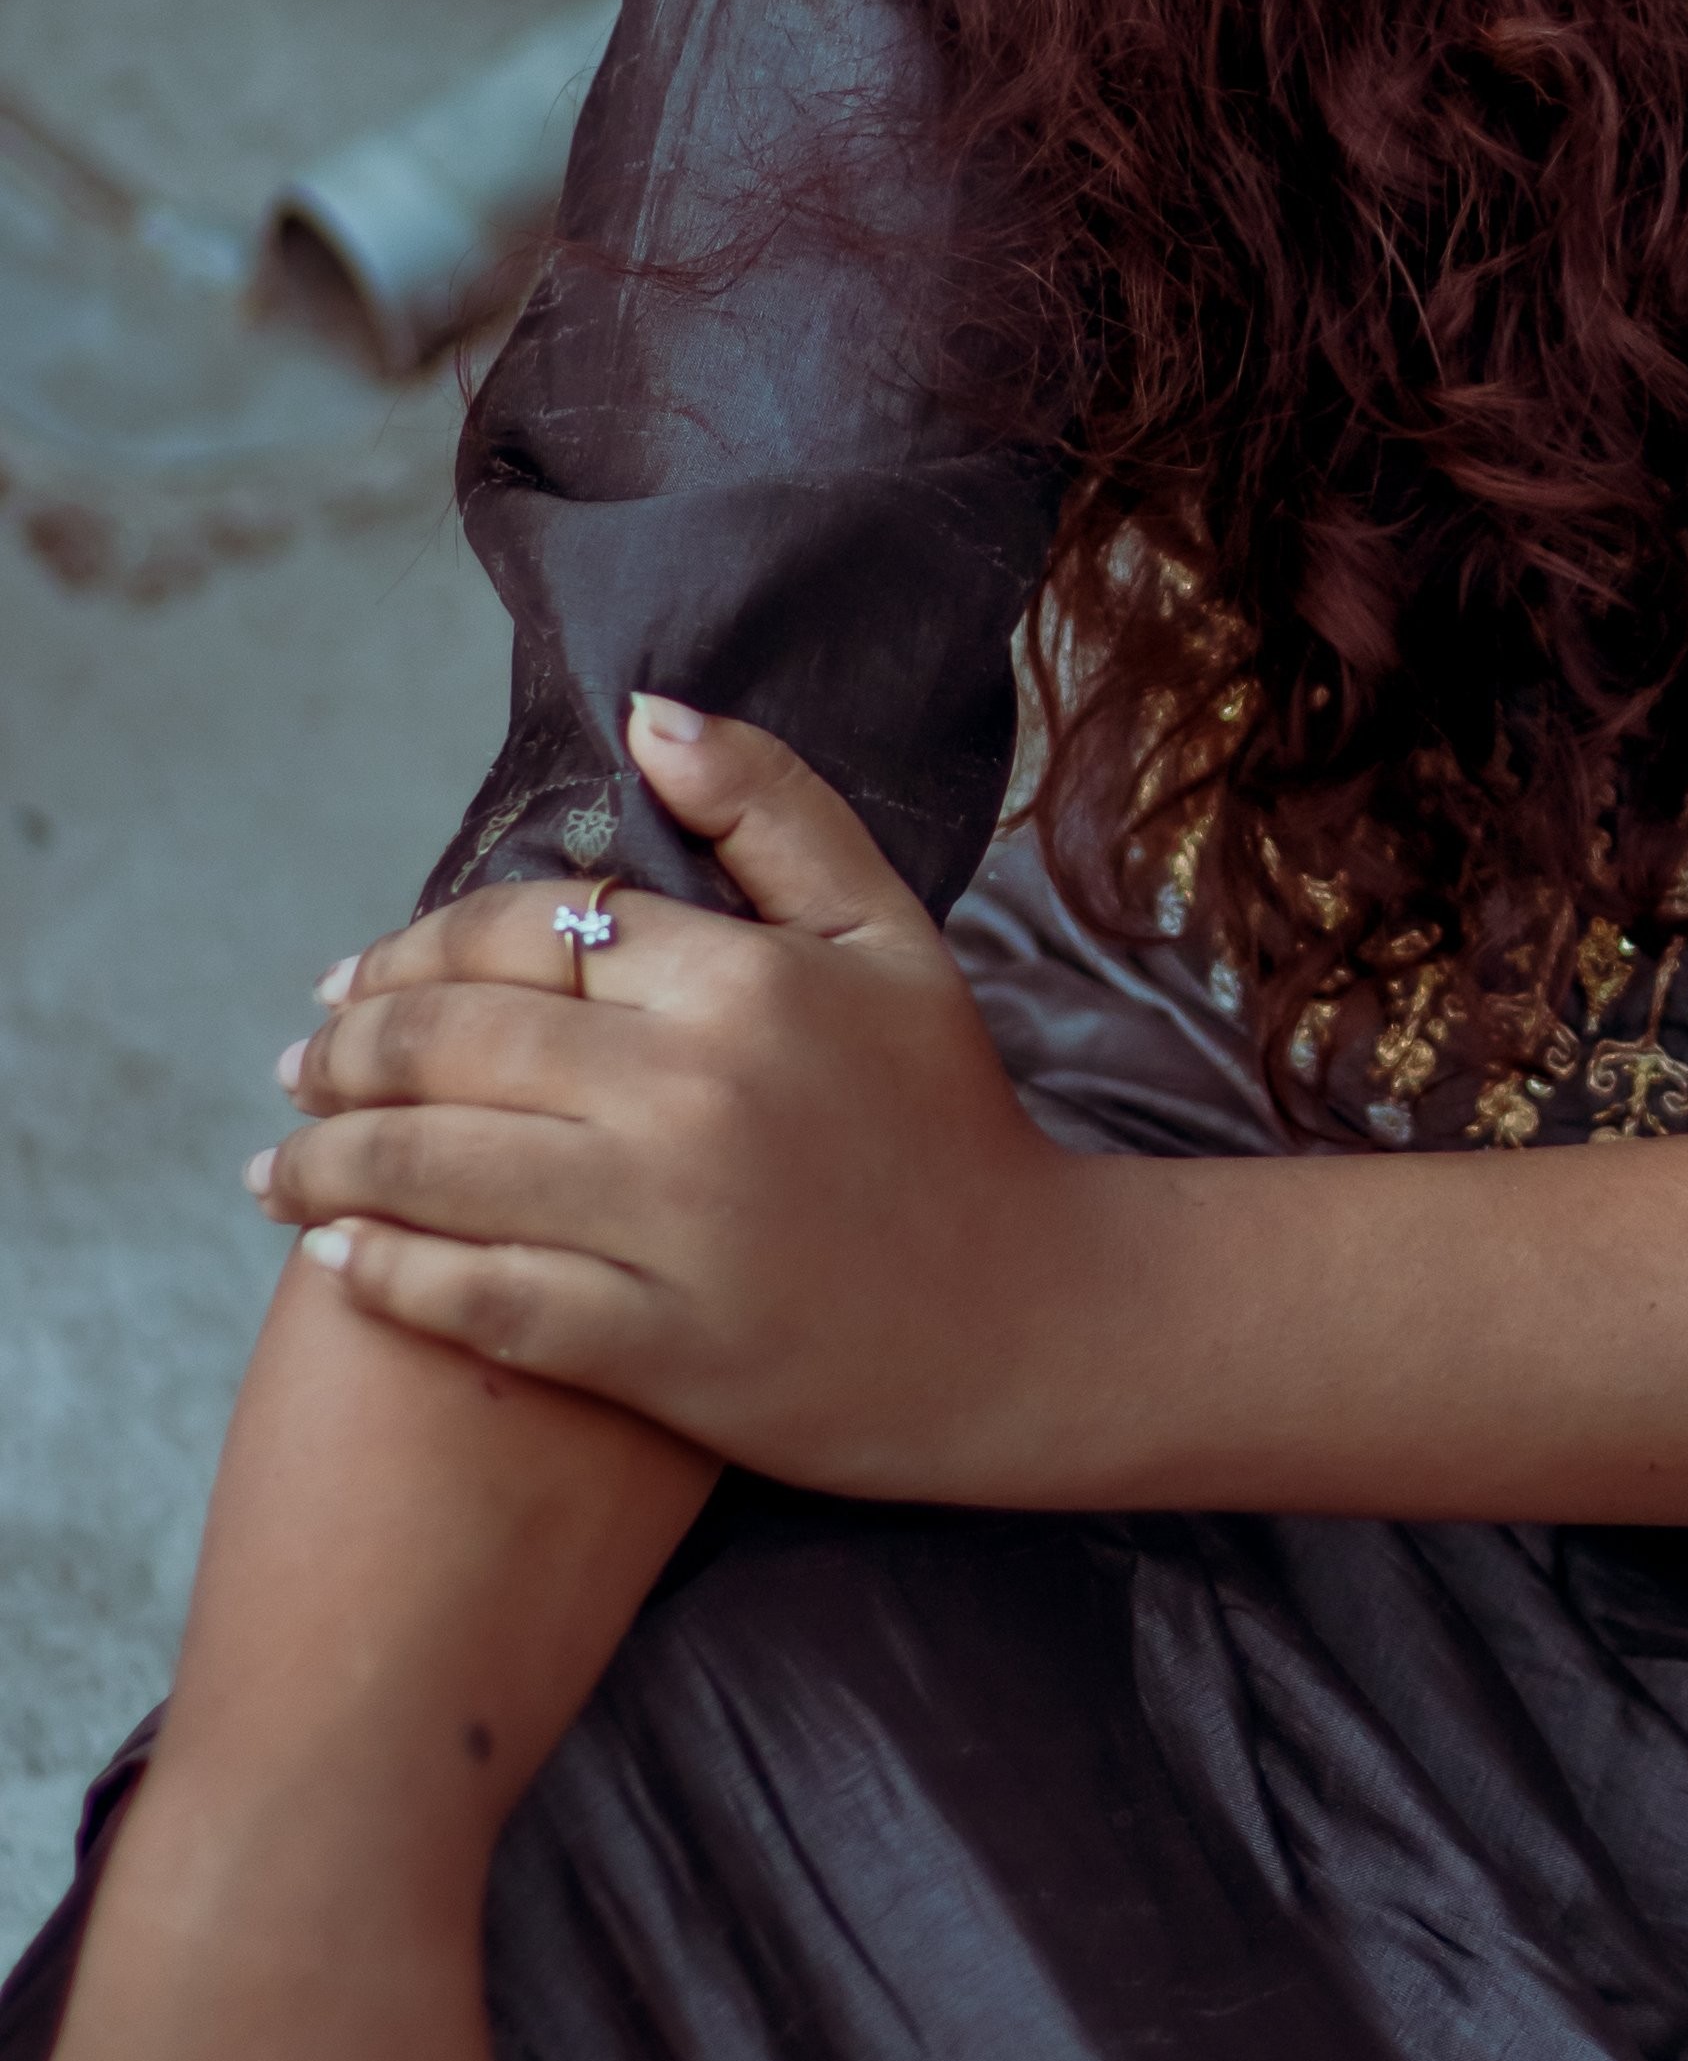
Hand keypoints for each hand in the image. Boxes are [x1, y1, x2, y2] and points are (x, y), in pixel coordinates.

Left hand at [260, 699, 1105, 1496]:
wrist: (1031, 1325)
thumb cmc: (950, 1121)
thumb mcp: (892, 936)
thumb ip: (776, 810)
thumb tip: (643, 711)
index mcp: (744, 980)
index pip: (520, 933)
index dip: (411, 951)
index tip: (352, 983)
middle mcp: (695, 1093)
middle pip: (450, 1046)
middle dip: (342, 1056)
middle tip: (299, 1071)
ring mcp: (670, 1226)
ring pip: (434, 1170)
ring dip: (323, 1162)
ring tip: (282, 1168)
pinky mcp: (654, 1349)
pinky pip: (475, 1299)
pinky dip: (385, 1273)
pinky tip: (340, 1257)